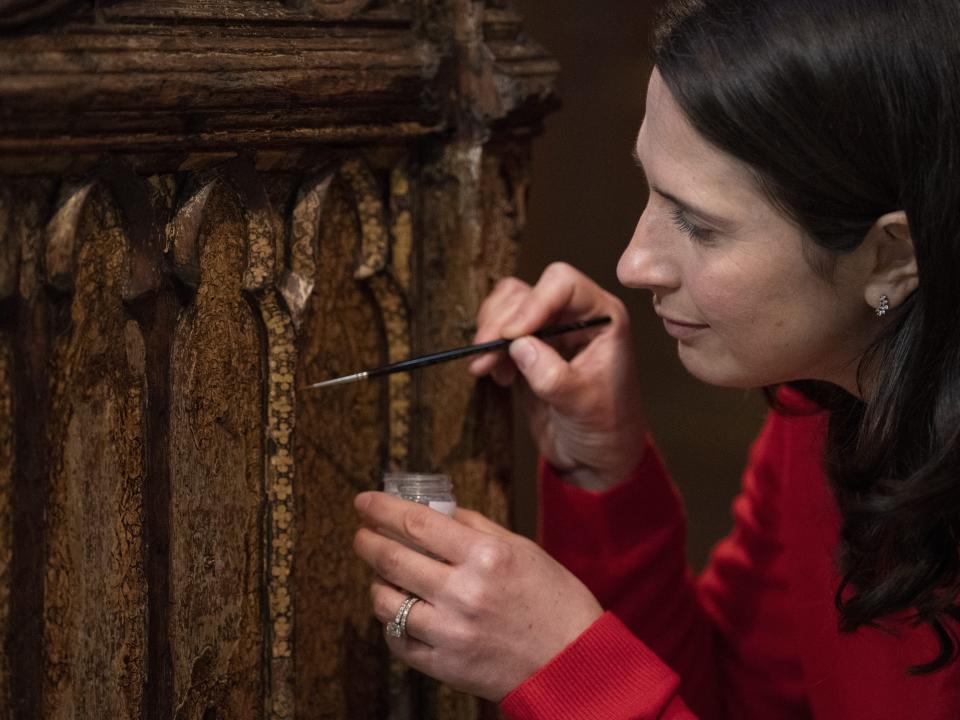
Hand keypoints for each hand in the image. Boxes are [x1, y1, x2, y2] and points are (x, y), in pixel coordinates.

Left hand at [353, 491, 602, 700]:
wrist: (574, 663)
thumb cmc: (554, 601)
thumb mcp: (523, 549)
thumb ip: (476, 527)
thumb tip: (436, 509)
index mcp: (486, 556)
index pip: (417, 523)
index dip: (382, 508)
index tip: (364, 501)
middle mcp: (464, 592)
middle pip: (393, 558)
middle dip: (368, 541)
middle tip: (362, 534)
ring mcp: (451, 632)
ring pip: (386, 601)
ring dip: (377, 582)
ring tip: (383, 575)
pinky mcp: (445, 665)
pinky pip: (398, 639)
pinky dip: (392, 622)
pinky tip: (400, 610)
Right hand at [469, 262, 647, 489]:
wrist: (596, 456)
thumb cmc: (606, 429)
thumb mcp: (583, 405)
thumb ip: (553, 375)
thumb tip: (519, 345)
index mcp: (603, 318)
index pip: (563, 284)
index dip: (533, 303)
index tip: (510, 336)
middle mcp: (577, 315)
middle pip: (528, 292)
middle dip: (501, 321)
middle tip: (484, 353)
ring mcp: (551, 330)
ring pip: (509, 305)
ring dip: (491, 332)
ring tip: (486, 366)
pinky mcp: (530, 347)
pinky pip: (500, 329)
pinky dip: (490, 347)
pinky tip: (496, 375)